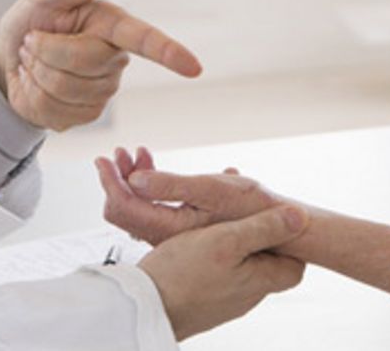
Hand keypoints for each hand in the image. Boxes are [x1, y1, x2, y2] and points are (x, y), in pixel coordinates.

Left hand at [0, 0, 202, 130]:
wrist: (8, 61)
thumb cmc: (33, 21)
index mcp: (112, 24)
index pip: (145, 39)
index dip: (169, 53)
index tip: (193, 68)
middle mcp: (115, 57)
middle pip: (85, 61)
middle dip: (46, 50)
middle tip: (33, 42)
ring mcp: (103, 89)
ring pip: (68, 87)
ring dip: (37, 73)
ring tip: (35, 62)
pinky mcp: (85, 114)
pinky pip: (57, 110)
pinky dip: (34, 96)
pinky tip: (37, 85)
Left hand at [96, 152, 279, 244]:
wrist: (284, 229)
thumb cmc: (254, 209)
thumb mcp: (213, 190)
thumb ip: (172, 186)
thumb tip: (135, 181)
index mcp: (169, 228)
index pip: (123, 208)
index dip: (110, 181)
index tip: (105, 158)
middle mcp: (167, 236)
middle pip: (126, 210)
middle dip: (120, 178)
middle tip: (124, 152)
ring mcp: (175, 236)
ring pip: (141, 210)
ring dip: (136, 181)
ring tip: (141, 156)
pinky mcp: (185, 232)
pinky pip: (155, 212)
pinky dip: (151, 189)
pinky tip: (163, 171)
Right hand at [139, 205, 308, 339]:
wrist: (142, 308)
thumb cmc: (183, 274)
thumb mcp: (227, 240)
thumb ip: (264, 228)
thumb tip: (301, 218)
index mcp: (259, 281)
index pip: (294, 266)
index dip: (290, 242)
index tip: (276, 220)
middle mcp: (246, 295)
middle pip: (266, 263)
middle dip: (257, 235)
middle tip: (240, 213)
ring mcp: (224, 300)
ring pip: (239, 266)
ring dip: (231, 242)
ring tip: (211, 221)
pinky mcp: (202, 300)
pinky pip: (217, 273)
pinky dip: (212, 254)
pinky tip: (193, 242)